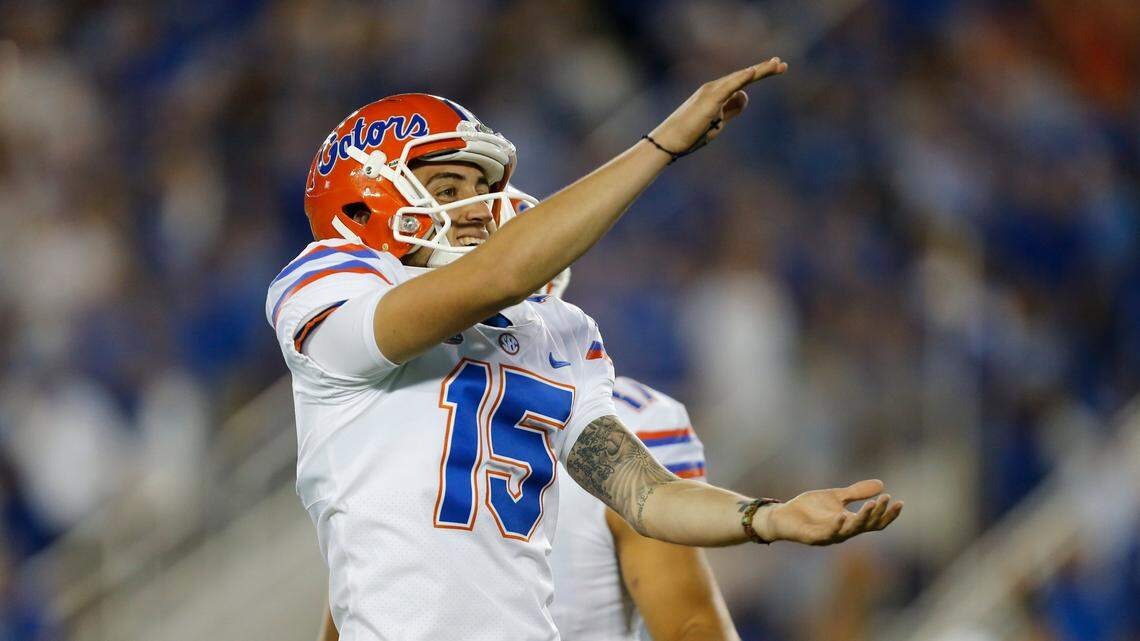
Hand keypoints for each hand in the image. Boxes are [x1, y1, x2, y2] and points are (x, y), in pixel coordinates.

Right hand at [648, 57, 787, 153]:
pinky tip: (753, 71)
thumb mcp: (719, 120)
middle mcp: (715, 88)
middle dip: (764, 69)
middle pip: (744, 76)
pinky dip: (741, 78)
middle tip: (783, 65)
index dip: (759, 74)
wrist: (671, 140)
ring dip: (759, 71)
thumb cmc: (692, 133)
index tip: (776, 67)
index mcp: (718, 94)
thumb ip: (732, 108)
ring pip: (740, 78)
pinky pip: (729, 86)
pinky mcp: (710, 99)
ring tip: (777, 66)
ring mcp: (712, 92)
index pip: (743, 81)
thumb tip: (745, 96)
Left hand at [756, 480, 901, 545]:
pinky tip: (842, 517)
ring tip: (872, 504)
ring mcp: (829, 536)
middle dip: (877, 513)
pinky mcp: (813, 537)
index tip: (899, 502)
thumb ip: (856, 493)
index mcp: (849, 522)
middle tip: (885, 499)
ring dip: (862, 518)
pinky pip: (828, 534)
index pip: (874, 521)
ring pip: (850, 530)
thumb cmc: (809, 509)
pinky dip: (836, 526)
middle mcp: (843, 531)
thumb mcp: (836, 496)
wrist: (782, 516)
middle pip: (866, 525)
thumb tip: (881, 484)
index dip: (887, 514)